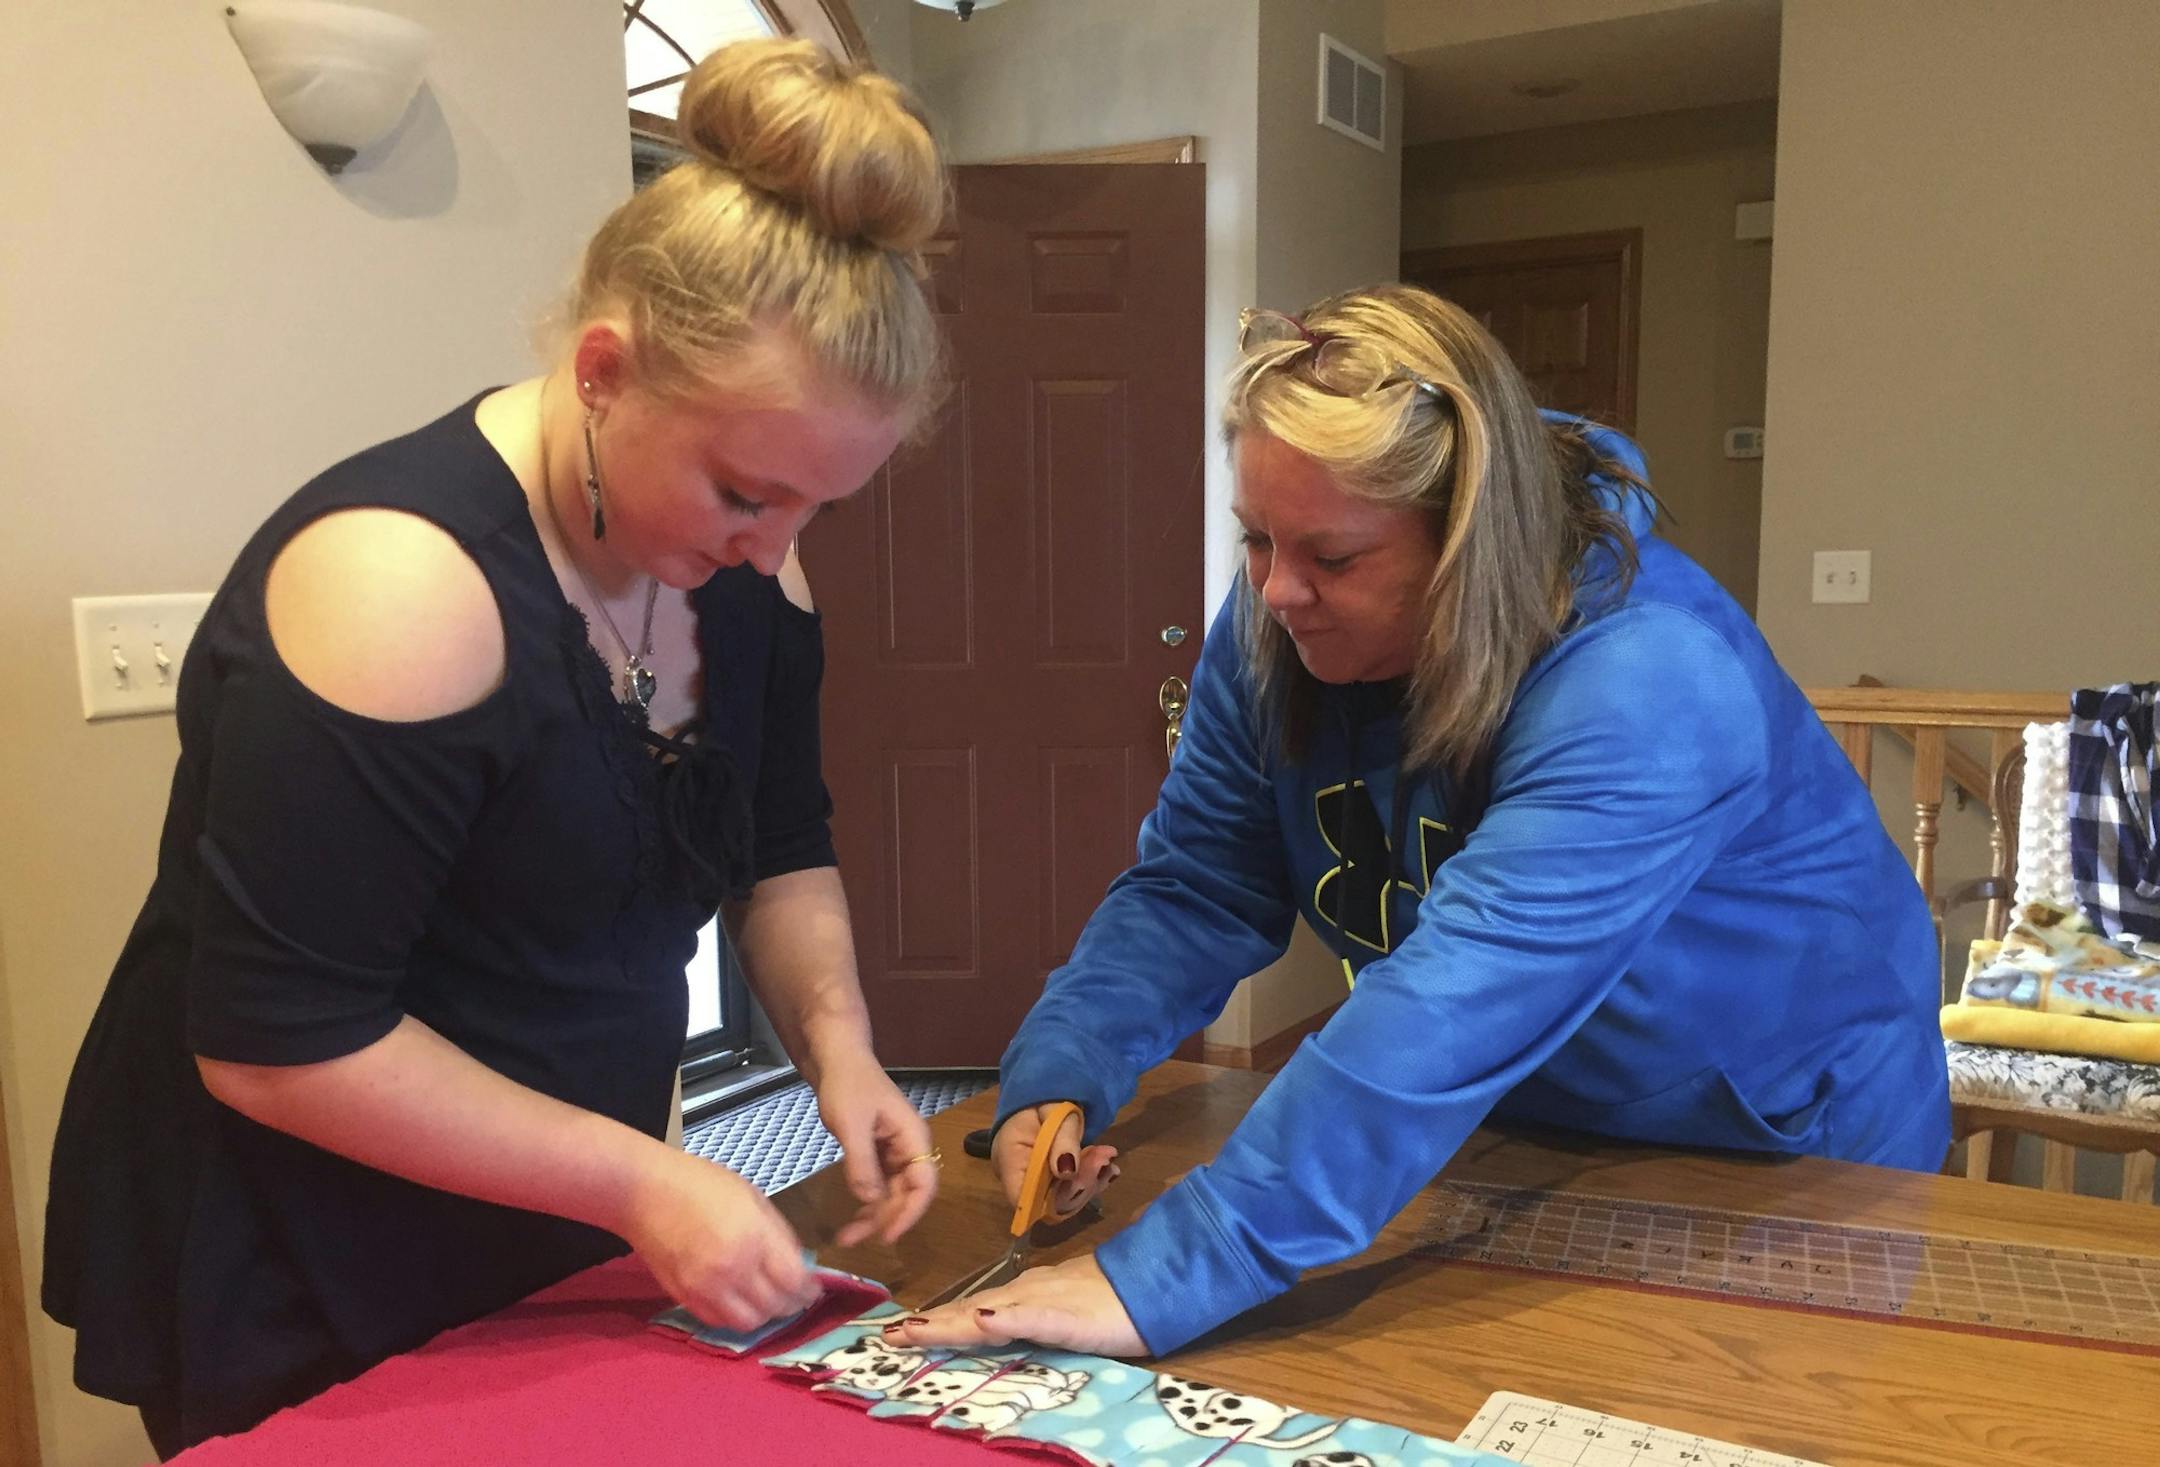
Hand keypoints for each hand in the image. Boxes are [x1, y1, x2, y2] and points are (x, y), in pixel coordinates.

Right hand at [619, 1145, 815, 1331]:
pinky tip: (740, 1302)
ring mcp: (706, 1288)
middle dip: (792, 1304)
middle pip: (775, 1307)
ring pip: (748, 1323)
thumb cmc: (702, 1183)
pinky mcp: (684, 1298)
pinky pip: (718, 1322)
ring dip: (765, 1315)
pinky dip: (734, 1317)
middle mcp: (733, 1269)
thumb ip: (776, 1233)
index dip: (810, 1290)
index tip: (814, 1288)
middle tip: (797, 1297)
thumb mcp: (752, 1196)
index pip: (794, 1281)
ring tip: (769, 1302)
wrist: (645, 1193)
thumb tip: (796, 1262)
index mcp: (754, 1238)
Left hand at [813, 1048, 939, 1246]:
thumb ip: (862, 1162)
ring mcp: (894, 1153)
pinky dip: (867, 1203)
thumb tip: (870, 1200)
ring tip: (847, 1238)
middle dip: (884, 1220)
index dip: (910, 1213)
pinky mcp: (879, 1155)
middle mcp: (909, 1149)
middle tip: (853, 1241)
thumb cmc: (848, 1085)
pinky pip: (879, 1186)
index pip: (924, 1183)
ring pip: (892, 1195)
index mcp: (913, 1138)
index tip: (887, 1236)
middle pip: (907, 1194)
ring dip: (873, 1217)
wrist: (837, 1061)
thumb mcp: (851, 1124)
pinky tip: (852, 1218)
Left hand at [882, 1253, 1145, 1356]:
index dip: (936, 1320)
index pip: (973, 1308)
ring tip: (915, 1329)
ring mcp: (1048, 1303)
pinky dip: (1010, 1319)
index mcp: (1025, 1293)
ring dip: (952, 1322)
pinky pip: (1038, 1319)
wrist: (1158, 1280)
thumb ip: (1032, 1313)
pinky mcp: (1073, 1317)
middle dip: (930, 1325)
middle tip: (888, 1337)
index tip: (899, 1331)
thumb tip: (995, 1318)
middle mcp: (1028, 1293)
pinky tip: (986, 1320)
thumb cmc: (1114, 1296)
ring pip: (993, 1313)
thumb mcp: (1065, 1307)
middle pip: (971, 1312)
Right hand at [992, 1103, 1119, 1216]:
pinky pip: (1069, 1192)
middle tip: (1104, 1159)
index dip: (1053, 1199)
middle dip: (1081, 1186)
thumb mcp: (1055, 1111)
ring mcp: (1035, 1182)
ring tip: (1108, 1156)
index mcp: (1008, 1159)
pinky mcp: (1050, 1182)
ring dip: (1090, 1182)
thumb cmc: (1044, 1097)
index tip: (1083, 1175)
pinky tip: (1107, 1167)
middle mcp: (1018, 1178)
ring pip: (1063, 1201)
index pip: (1023, 1200)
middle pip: (1048, 1204)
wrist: (1044, 1091)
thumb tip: (1068, 1173)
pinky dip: (1091, 1181)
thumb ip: (1062, 1140)